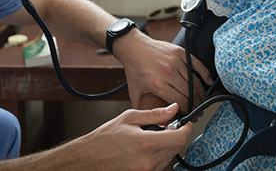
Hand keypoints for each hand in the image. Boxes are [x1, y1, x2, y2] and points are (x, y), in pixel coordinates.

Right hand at [74, 103, 191, 170]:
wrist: (89, 158)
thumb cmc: (105, 138)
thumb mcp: (129, 118)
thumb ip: (155, 114)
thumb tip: (173, 109)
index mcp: (147, 143)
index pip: (180, 138)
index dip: (187, 129)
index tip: (185, 124)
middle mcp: (148, 161)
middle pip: (177, 148)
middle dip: (176, 136)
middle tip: (167, 127)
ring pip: (169, 158)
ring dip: (168, 147)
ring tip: (153, 138)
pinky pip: (160, 166)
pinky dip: (159, 156)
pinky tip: (147, 149)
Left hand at [113, 31, 213, 111]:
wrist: (133, 47)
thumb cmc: (135, 69)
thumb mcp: (135, 91)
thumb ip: (142, 108)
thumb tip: (148, 122)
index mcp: (157, 84)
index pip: (180, 102)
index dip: (188, 112)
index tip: (191, 117)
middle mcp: (168, 73)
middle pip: (190, 93)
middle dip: (197, 105)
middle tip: (199, 112)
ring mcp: (175, 61)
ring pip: (195, 81)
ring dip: (201, 93)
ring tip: (203, 101)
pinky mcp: (180, 52)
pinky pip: (197, 65)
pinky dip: (205, 74)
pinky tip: (208, 82)